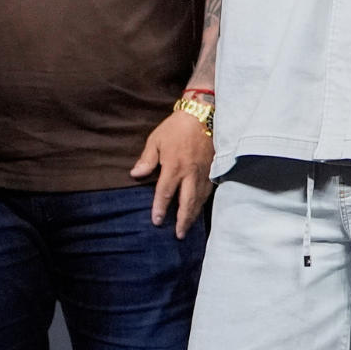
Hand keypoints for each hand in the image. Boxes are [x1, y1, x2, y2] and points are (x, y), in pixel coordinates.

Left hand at [130, 101, 213, 238]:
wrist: (204, 115)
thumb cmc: (177, 127)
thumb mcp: (156, 140)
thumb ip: (147, 159)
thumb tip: (136, 174)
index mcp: (174, 167)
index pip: (166, 193)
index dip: (160, 208)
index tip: (156, 221)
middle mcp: (191, 173)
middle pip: (187, 202)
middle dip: (182, 220)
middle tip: (178, 234)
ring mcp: (204, 173)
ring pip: (199, 199)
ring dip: (193, 215)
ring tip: (187, 227)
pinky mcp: (213, 169)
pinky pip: (208, 191)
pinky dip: (203, 203)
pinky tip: (199, 208)